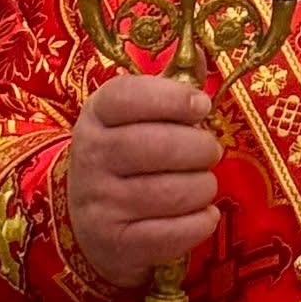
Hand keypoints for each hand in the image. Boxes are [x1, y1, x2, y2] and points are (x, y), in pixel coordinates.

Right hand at [66, 76, 221, 289]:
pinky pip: (171, 234)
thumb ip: (168, 92)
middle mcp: (91, 158)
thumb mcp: (133, 118)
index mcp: (96, 116)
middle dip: (198, 148)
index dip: (172, 99)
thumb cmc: (128, 158)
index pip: (127, 97)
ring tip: (204, 183)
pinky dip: (200, 223)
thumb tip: (207, 57)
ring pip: (169, 192)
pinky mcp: (116, 244)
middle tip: (211, 152)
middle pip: (155, 146)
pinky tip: (205, 214)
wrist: (89, 223)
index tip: (202, 107)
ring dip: (202, 187)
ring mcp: (100, 205)